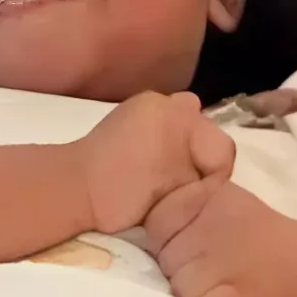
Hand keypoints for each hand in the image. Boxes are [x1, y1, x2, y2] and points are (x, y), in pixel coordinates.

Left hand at [73, 91, 232, 233]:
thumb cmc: (126, 193)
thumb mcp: (177, 192)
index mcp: (181, 114)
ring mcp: (149, 104)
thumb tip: (212, 181)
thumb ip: (203, 180)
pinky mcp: (132, 114)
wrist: (75, 189)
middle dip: (198, 161)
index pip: (222, 151)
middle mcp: (168, 100)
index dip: (212, 180)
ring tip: (162, 177)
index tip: (190, 196)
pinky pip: (164, 129)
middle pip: (206, 136)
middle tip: (177, 186)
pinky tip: (148, 166)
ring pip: (186, 132)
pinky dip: (163, 146)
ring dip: (181, 153)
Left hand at [144, 170, 296, 296]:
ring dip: (199, 296)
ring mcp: (216, 266)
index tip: (202, 248)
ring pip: (178, 290)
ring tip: (233, 288)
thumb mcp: (231, 204)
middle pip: (164, 260)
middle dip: (184, 270)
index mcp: (207, 197)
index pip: (157, 223)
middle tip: (224, 271)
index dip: (174, 241)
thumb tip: (152, 235)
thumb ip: (192, 212)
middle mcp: (207, 226)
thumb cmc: (273, 242)